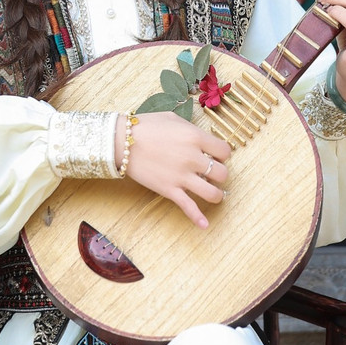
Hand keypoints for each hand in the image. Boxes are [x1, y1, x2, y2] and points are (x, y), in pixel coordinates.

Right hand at [115, 111, 230, 228]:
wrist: (121, 141)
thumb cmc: (146, 126)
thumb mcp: (173, 119)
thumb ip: (191, 129)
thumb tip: (201, 139)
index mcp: (195, 137)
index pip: (224, 151)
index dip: (222, 154)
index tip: (215, 156)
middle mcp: (192, 158)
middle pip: (222, 173)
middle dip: (219, 174)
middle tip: (211, 173)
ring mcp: (181, 176)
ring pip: (212, 193)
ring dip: (216, 194)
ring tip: (212, 192)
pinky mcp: (169, 190)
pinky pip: (189, 207)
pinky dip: (198, 218)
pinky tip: (204, 225)